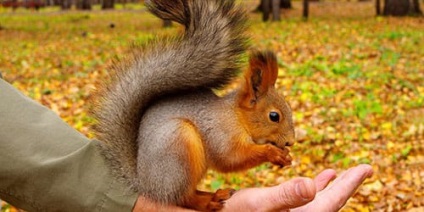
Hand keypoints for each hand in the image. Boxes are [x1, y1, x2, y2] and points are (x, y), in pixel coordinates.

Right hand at [224, 164, 372, 211]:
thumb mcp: (261, 204)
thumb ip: (287, 196)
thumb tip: (313, 187)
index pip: (333, 201)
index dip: (350, 183)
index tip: (366, 168)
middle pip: (331, 202)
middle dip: (347, 184)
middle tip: (363, 169)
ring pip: (320, 201)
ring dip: (332, 187)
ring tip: (343, 175)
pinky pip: (306, 200)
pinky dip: (314, 188)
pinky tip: (318, 180)